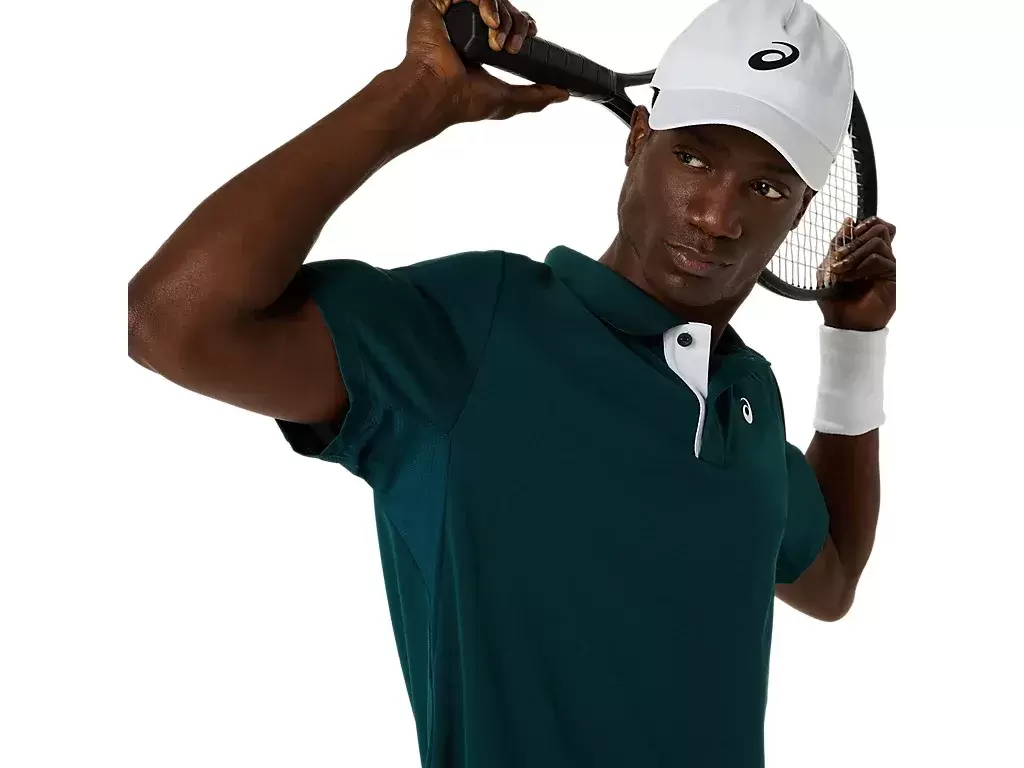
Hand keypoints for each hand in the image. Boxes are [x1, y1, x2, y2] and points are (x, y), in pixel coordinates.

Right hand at [404, 0, 570, 124]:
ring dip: (503, 14)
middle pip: (504, 6)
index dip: (523, 23)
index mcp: (479, 43)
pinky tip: (489, 22)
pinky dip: (486, 1)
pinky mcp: (434, 2)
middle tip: (511, 47)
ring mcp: (450, 12)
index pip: (508, 19)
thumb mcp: (507, 99)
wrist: (436, 93)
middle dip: (517, 23)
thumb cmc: (462, 101)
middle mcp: (465, 25)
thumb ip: (536, 96)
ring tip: (497, 40)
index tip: (530, 36)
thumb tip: (562, 93)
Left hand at [818, 216, 895, 331]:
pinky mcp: (893, 278)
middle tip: (839, 257)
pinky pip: (880, 259)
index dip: (863, 225)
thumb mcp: (828, 267)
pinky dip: (861, 266)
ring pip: (879, 241)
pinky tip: (849, 278)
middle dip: (855, 239)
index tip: (847, 234)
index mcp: (866, 252)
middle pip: (881, 228)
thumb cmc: (834, 298)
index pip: (876, 226)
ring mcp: (888, 266)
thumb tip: (848, 220)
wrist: (842, 323)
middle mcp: (881, 257)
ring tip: (841, 271)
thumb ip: (837, 244)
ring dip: (855, 254)